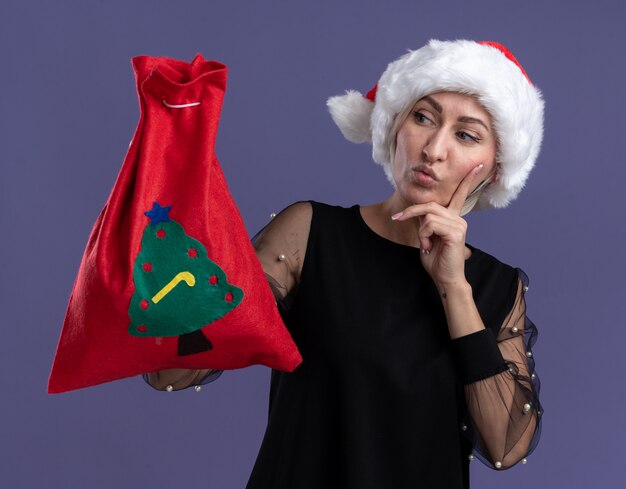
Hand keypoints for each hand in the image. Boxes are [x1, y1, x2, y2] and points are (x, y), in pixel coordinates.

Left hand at [391, 164, 483, 287]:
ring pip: (428, 215)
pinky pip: (430, 224)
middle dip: (411, 211)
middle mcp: (458, 219)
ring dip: (420, 231)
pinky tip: (428, 247)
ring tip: (425, 244)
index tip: (477, 165)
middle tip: (397, 218)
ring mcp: (459, 225)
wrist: (445, 278)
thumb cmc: (436, 259)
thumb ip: (426, 221)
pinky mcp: (455, 233)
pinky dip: (423, 235)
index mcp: (453, 218)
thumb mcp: (427, 236)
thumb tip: (419, 210)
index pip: (460, 195)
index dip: (467, 180)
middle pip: (430, 205)